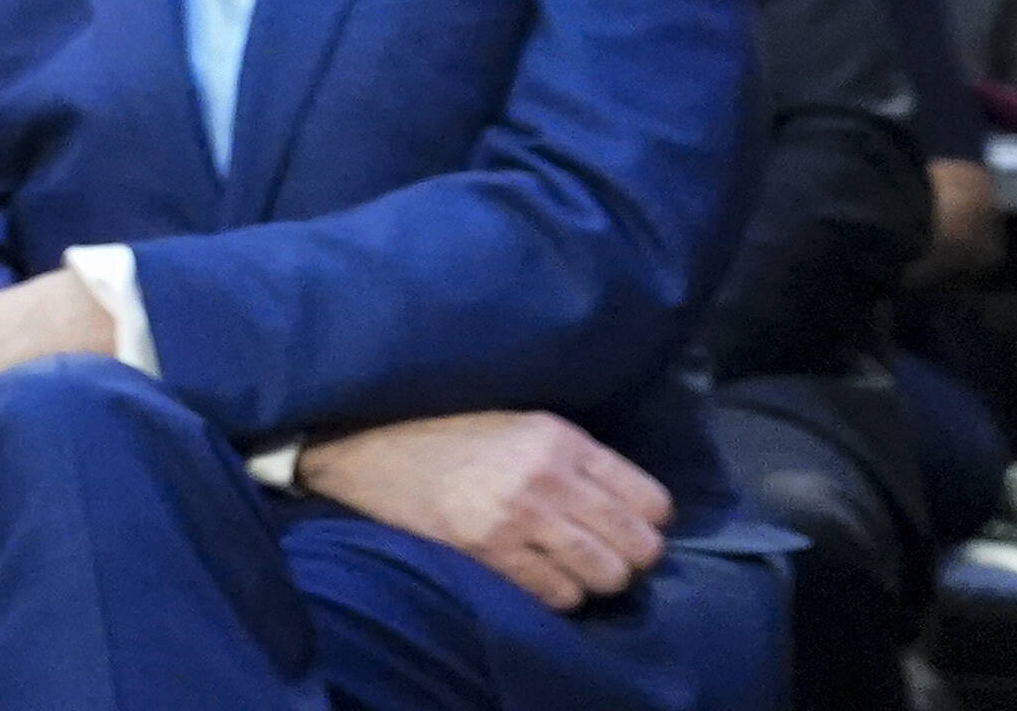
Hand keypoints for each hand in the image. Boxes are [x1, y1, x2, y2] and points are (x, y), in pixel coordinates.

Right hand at [290, 412, 670, 612]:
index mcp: (559, 436)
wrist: (365, 444)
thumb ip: (574, 456)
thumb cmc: (446, 433)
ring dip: (594, 579)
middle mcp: (546, 474)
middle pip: (638, 546)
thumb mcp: (518, 422)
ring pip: (606, 575)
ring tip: (570, 567)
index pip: (651, 501)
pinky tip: (538, 575)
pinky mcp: (488, 549)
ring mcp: (517, 514)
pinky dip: (557, 593)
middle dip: (626, 557)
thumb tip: (632, 506)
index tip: (625, 525)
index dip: (646, 521)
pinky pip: (559, 594)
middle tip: (601, 553)